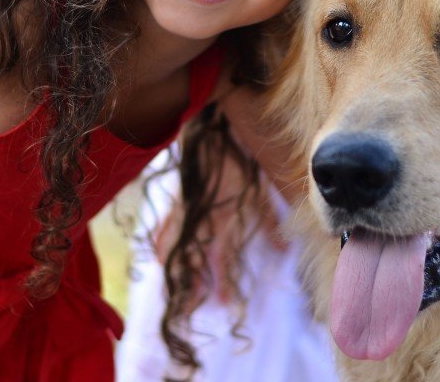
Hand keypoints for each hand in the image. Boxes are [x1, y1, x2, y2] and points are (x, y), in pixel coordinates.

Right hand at [153, 156, 287, 304]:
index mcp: (222, 218)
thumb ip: (267, 222)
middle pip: (192, 259)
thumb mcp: (258, 192)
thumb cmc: (239, 160)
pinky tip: (157, 256)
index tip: (226, 303)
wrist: (212, 132)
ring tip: (170, 291)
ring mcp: (184, 210)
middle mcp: (200, 218)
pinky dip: (160, 243)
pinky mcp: (175, 200)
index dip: (223, 282)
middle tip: (190, 309)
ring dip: (173, 270)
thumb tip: (282, 249)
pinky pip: (163, 226)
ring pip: (172, 247)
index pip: (222, 258)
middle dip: (190, 286)